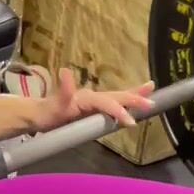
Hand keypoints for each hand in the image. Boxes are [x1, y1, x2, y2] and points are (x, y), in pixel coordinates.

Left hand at [34, 68, 155, 133]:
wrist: (40, 114)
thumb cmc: (48, 113)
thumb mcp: (54, 105)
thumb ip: (62, 91)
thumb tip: (65, 71)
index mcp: (87, 97)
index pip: (106, 103)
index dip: (118, 111)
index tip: (130, 122)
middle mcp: (93, 96)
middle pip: (117, 96)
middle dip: (135, 99)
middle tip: (153, 101)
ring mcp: (95, 101)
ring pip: (119, 97)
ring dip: (135, 95)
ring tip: (151, 90)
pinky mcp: (95, 107)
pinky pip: (114, 104)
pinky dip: (128, 101)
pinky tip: (136, 102)